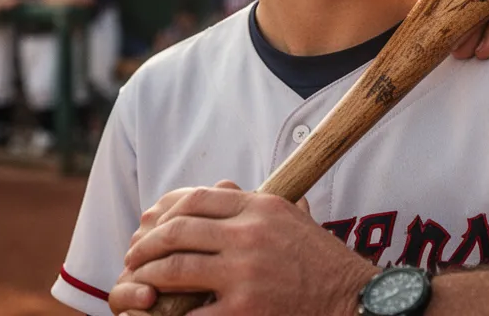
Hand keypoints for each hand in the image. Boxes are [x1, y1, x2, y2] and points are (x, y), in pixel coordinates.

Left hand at [117, 186, 376, 315]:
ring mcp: (246, 273)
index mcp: (262, 206)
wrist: (354, 300)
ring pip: (175, 268)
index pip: (198, 198)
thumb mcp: (294, 218)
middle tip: (134, 256)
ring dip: (147, 276)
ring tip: (138, 283)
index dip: (164, 210)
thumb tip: (225, 186)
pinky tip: (158, 315)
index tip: (150, 222)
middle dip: (146, 244)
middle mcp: (251, 233)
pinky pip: (191, 314)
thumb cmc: (324, 263)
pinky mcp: (245, 310)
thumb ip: (259, 204)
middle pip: (178, 230)